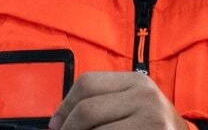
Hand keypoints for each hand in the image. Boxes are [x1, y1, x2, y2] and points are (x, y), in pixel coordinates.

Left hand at [47, 72, 187, 129]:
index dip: (64, 106)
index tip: (55, 124)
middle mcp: (145, 96)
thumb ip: (103, 103)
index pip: (87, 84)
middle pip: (87, 110)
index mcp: (136, 81)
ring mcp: (151, 119)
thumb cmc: (151, 126)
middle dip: (69, 128)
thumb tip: (58, 120)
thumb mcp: (132, 105)